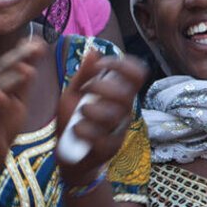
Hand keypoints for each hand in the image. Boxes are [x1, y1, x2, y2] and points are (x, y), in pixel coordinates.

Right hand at [0, 38, 45, 179]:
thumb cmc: (1, 125)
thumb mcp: (17, 101)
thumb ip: (23, 82)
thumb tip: (32, 61)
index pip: (9, 64)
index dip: (22, 51)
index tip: (39, 41)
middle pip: (0, 71)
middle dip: (17, 58)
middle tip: (35, 48)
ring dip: (10, 79)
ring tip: (27, 69)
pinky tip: (2, 96)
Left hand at [55, 50, 146, 185]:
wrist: (69, 156)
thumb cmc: (74, 121)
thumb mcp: (73, 95)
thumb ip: (83, 75)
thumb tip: (94, 50)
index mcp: (119, 94)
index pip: (137, 75)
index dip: (123, 65)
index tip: (102, 65)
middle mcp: (124, 111)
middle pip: (125, 94)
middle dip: (101, 87)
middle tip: (85, 90)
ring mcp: (118, 131)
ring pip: (112, 116)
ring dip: (91, 110)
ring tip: (80, 114)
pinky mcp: (110, 149)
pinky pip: (101, 138)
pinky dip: (84, 131)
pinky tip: (77, 130)